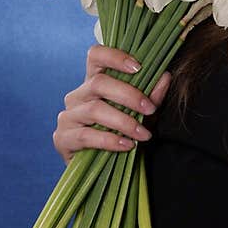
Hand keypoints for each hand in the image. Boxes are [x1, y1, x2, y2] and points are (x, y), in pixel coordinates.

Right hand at [53, 45, 172, 164]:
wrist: (106, 171)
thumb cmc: (123, 136)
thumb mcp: (142, 115)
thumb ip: (152, 97)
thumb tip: (165, 76)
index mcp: (94, 83)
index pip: (96, 56)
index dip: (114, 56)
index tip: (138, 67)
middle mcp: (77, 96)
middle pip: (98, 83)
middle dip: (128, 95)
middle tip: (149, 109)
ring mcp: (67, 116)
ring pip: (94, 109)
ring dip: (124, 122)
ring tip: (143, 134)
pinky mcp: (62, 138)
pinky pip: (86, 135)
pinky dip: (110, 140)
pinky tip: (127, 145)